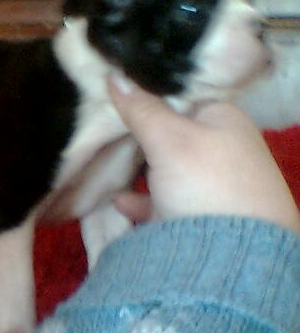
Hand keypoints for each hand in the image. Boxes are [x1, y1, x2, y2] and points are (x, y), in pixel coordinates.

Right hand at [108, 75, 299, 231]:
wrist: (231, 259)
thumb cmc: (205, 183)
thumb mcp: (169, 139)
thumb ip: (141, 109)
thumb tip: (113, 73)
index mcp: (224, 119)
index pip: (181, 94)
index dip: (147, 92)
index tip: (113, 93)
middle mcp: (221, 148)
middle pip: (169, 132)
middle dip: (136, 135)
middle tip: (102, 129)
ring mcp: (210, 185)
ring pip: (163, 168)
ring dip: (136, 171)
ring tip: (105, 168)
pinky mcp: (197, 217)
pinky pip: (162, 202)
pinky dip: (141, 201)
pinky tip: (120, 203)